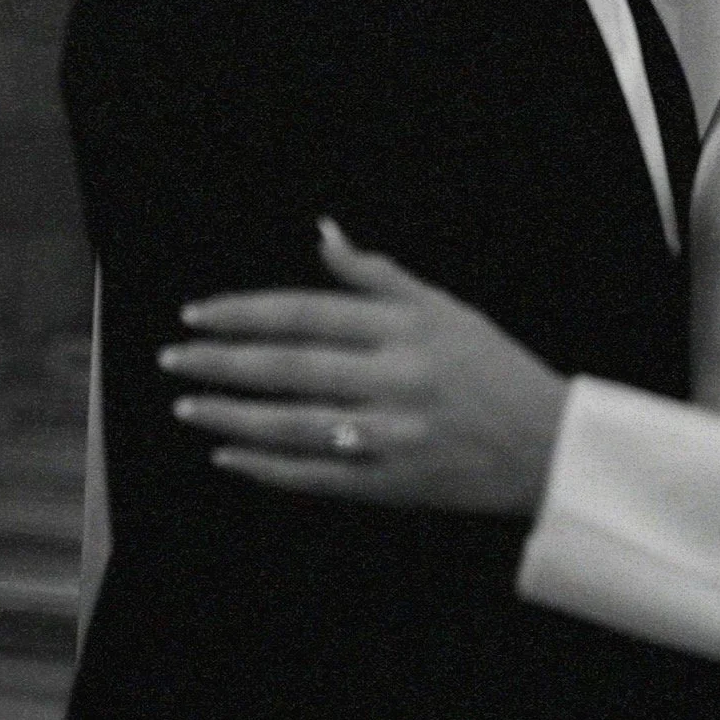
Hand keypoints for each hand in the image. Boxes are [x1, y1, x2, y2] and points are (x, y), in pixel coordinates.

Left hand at [159, 220, 567, 514]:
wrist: (545, 446)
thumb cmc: (492, 368)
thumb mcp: (443, 308)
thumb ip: (377, 275)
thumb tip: (323, 234)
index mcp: (405, 330)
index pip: (306, 314)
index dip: (246, 313)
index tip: (198, 315)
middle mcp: (393, 381)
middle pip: (290, 368)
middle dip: (223, 363)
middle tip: (174, 359)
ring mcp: (388, 437)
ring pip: (292, 426)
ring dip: (233, 416)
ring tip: (188, 406)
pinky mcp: (388, 485)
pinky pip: (315, 477)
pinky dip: (267, 468)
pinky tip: (230, 456)